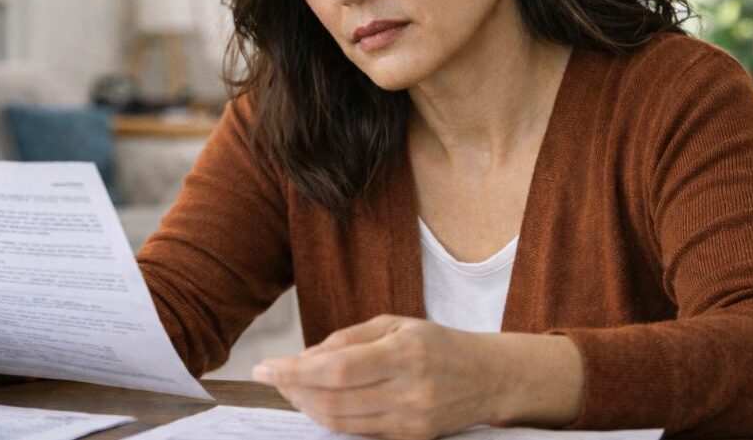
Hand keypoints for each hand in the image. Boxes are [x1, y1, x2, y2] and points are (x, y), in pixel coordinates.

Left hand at [252, 315, 582, 439]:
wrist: (489, 379)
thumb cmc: (437, 344)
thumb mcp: (394, 324)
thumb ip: (347, 339)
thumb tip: (303, 359)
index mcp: (404, 352)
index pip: (335, 370)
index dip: (293, 372)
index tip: (264, 367)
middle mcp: (408, 391)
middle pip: (332, 400)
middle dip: (292, 389)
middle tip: (273, 375)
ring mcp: (410, 421)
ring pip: (340, 422)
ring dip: (305, 405)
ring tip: (291, 387)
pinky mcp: (410, 439)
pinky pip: (357, 433)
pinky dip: (330, 417)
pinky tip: (317, 401)